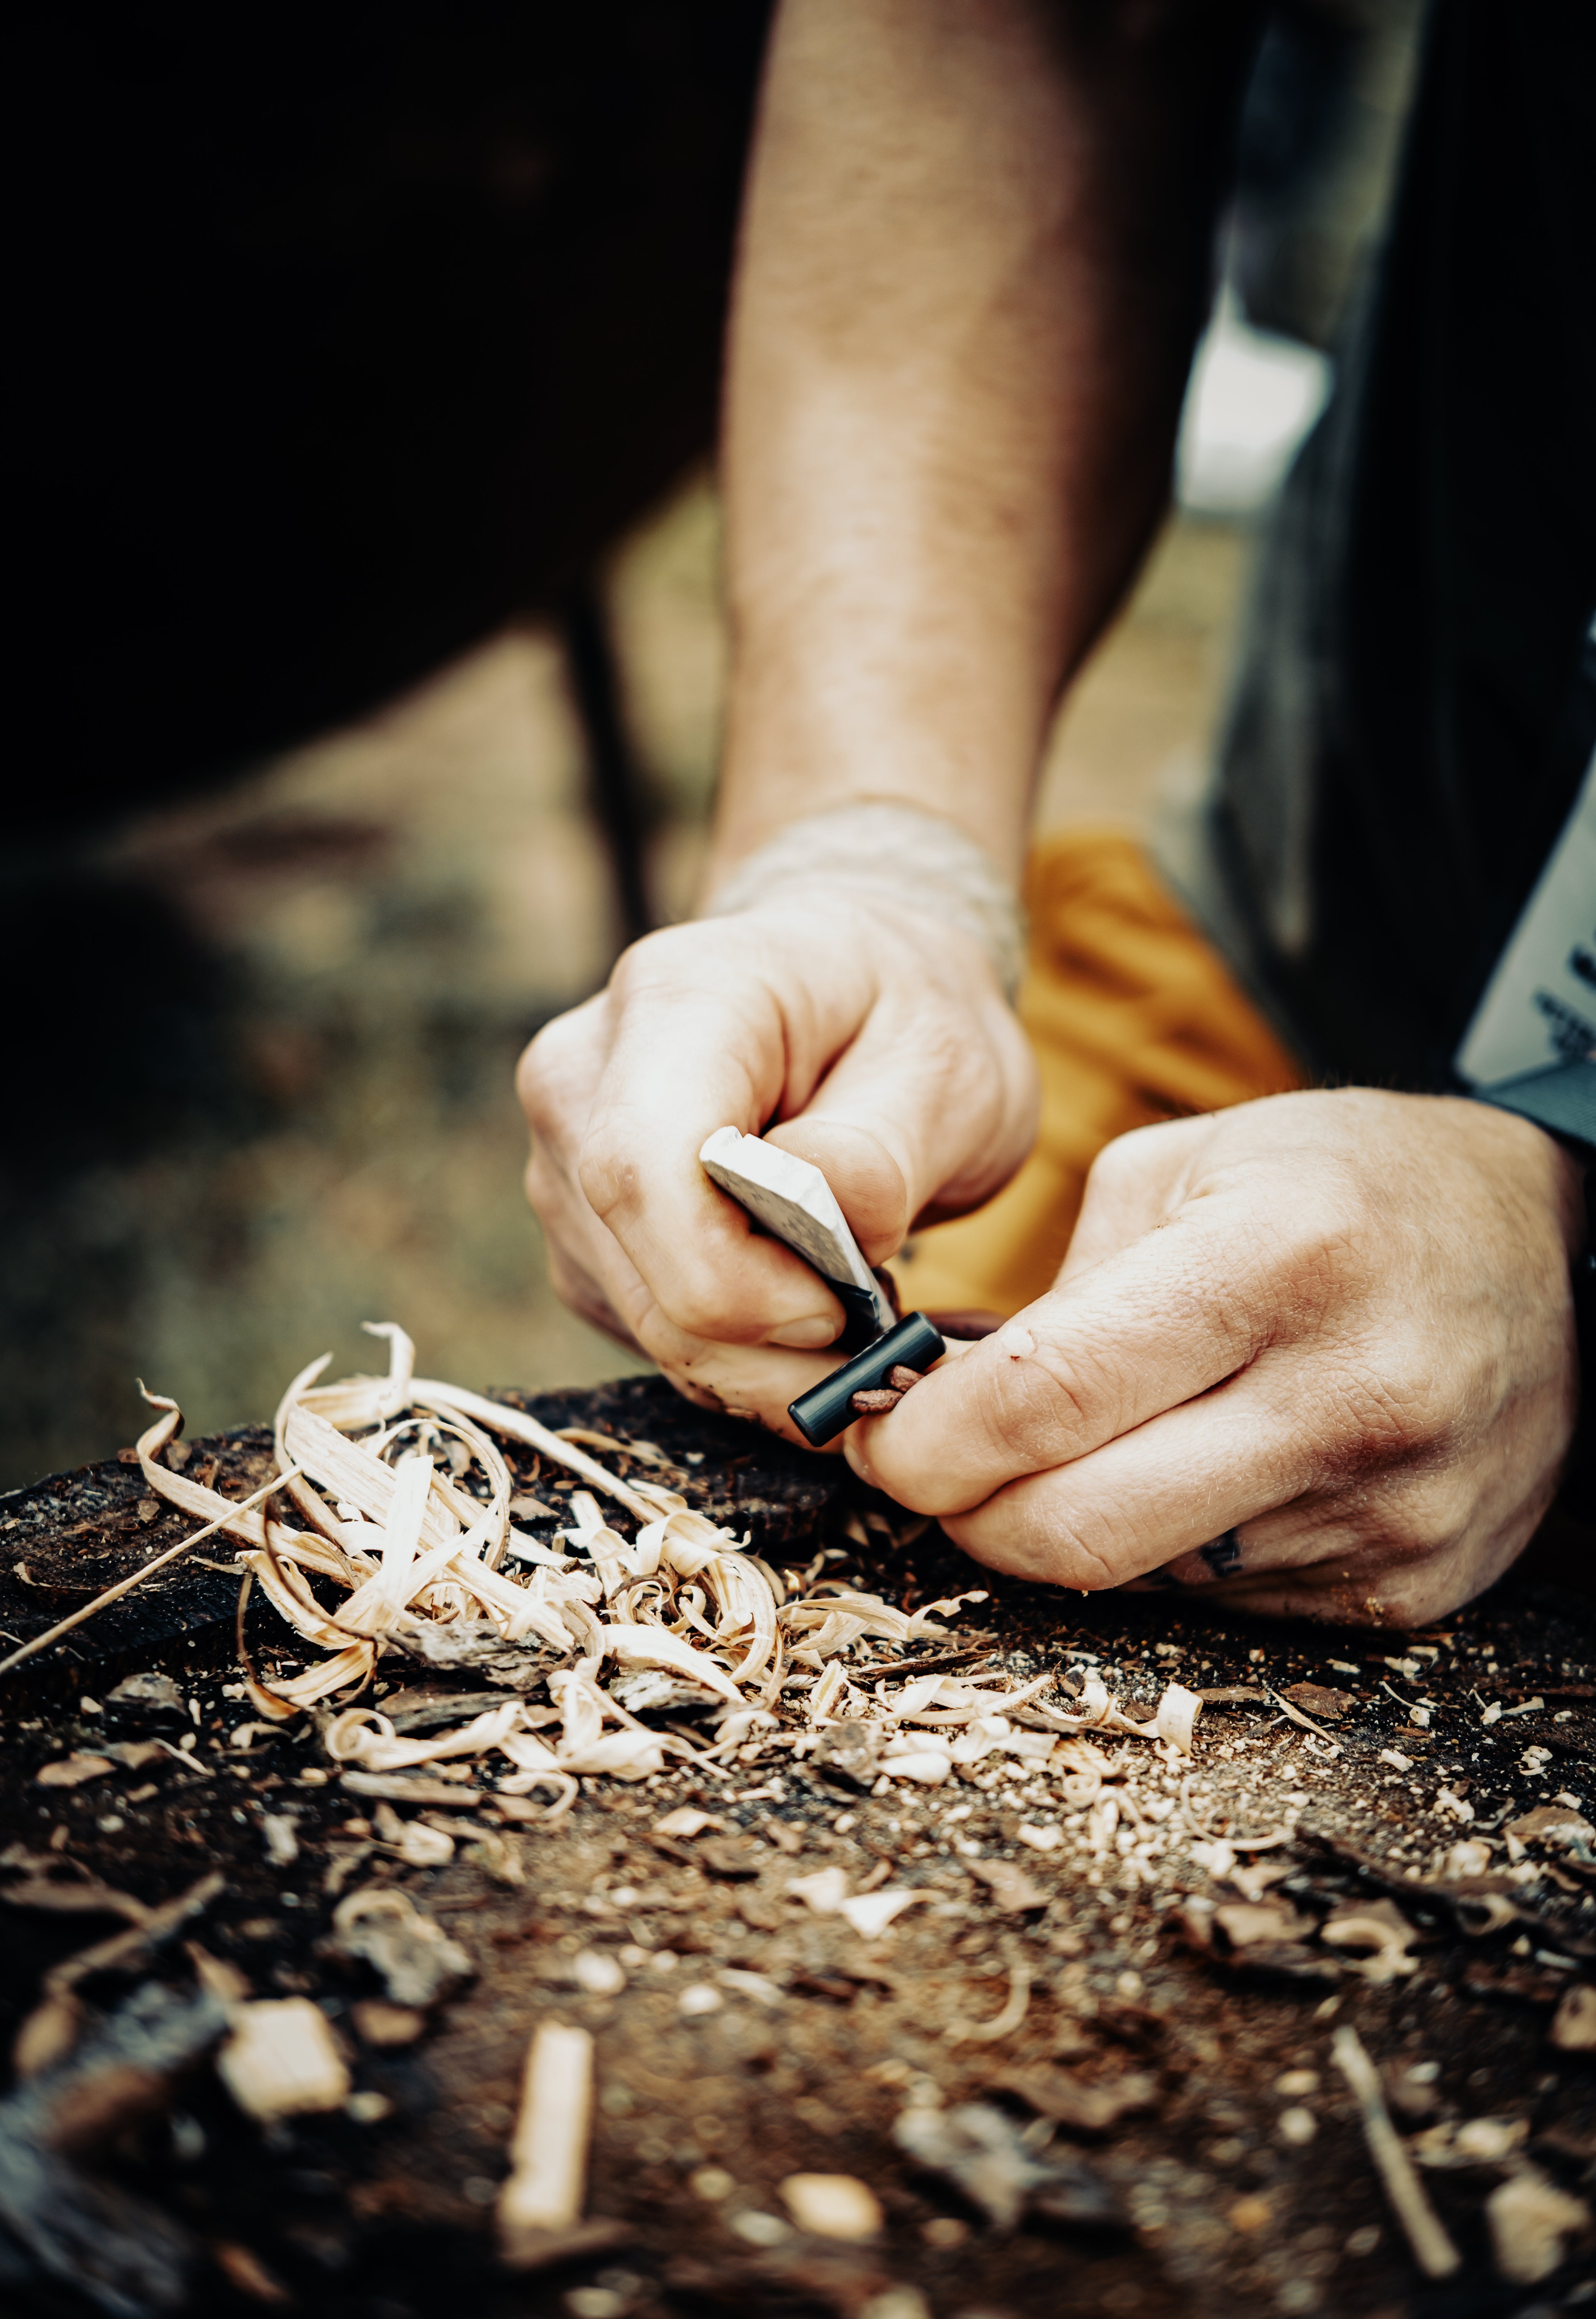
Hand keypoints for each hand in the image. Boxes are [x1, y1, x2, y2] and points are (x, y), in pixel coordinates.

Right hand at [516, 891, 1037, 1436]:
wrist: (860, 994)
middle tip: (877, 1331)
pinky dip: (738, 1353)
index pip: (640, 1170)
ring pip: (642, 1321)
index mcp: (673, 1001)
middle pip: (639, 1269)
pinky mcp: (581, 1234)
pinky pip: (646, 1334)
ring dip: (761, 1356)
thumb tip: (826, 1226)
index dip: (733, 1279)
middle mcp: (583, 1078)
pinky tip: (801, 1297)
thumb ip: (884, 1151)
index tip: (838, 1304)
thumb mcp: (945, 1065)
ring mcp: (564, 1160)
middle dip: (767, 1343)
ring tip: (850, 1297)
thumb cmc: (904, 1018)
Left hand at [849, 1089, 1585, 1623]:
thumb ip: (1058, 1291)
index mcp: (1277, 1262)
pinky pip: (1224, 1608)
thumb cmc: (1342, 1187)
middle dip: (965, 1517)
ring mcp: (1387, 1510)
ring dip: (1068, 1534)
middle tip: (933, 1474)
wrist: (1549, 1251)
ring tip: (1074, 1455)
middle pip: (1078, 1532)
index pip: (1047, 1399)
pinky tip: (1191, 1479)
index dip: (927, 1440)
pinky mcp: (1409, 1585)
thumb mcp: (1183, 1167)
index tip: (877, 1441)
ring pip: (1141, 1581)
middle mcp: (1347, 1398)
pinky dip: (1170, 1553)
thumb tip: (935, 1402)